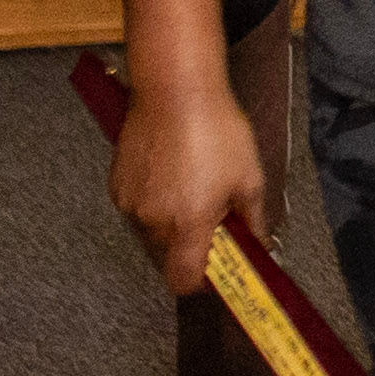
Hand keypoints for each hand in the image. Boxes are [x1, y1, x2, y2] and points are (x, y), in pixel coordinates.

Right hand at [107, 73, 266, 295]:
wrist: (174, 91)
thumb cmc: (218, 133)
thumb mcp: (249, 179)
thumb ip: (253, 220)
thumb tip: (259, 245)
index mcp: (187, 225)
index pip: (182, 280)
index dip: (200, 283)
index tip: (216, 271)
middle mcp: (152, 221)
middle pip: (168, 256)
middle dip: (190, 246)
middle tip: (213, 218)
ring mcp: (129, 203)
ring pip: (152, 232)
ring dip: (171, 223)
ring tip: (192, 187)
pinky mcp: (116, 184)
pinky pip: (137, 209)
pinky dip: (154, 203)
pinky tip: (171, 175)